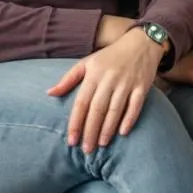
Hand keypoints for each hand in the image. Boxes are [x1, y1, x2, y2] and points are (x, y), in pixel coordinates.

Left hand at [48, 28, 163, 153]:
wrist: (141, 43)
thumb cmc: (110, 56)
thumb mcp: (87, 63)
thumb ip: (68, 79)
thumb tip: (49, 93)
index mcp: (94, 74)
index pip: (82, 103)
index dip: (76, 123)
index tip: (71, 141)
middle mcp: (110, 79)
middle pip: (97, 109)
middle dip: (90, 131)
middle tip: (86, 149)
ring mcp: (127, 83)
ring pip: (115, 110)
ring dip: (107, 129)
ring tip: (100, 144)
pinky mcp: (142, 86)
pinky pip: (135, 106)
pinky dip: (129, 119)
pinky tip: (122, 132)